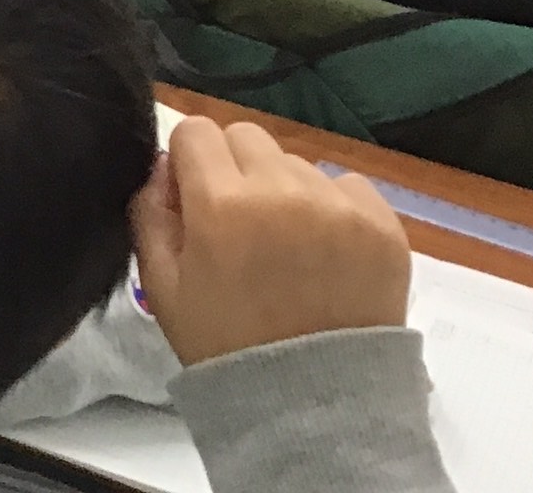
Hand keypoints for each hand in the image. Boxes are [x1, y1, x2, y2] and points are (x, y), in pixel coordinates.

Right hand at [131, 117, 411, 366]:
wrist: (314, 403)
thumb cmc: (226, 344)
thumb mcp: (161, 284)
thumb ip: (149, 211)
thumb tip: (165, 165)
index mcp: (220, 203)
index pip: (196, 130)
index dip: (189, 161)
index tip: (195, 196)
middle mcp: (281, 190)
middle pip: (246, 136)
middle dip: (235, 169)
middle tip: (240, 223)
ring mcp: (338, 206)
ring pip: (295, 164)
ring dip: (283, 190)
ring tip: (288, 247)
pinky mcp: (382, 225)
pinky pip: (346, 185)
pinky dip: (331, 208)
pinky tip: (326, 252)